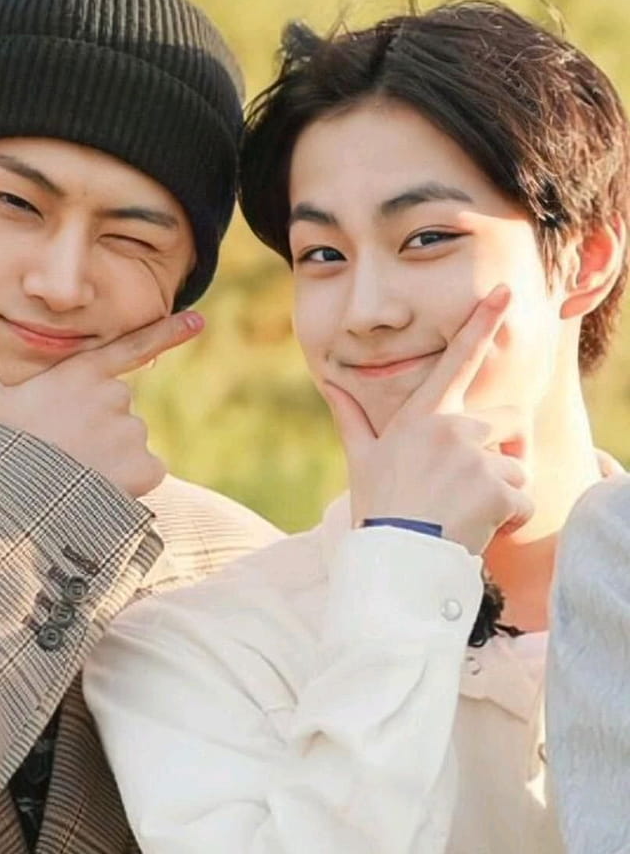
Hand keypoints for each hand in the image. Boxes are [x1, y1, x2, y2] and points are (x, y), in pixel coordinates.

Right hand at [0, 309, 204, 497]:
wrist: (13, 502)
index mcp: (81, 375)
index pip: (131, 347)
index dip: (166, 334)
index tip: (199, 321)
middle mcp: (114, 398)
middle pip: (119, 409)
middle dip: (98, 428)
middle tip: (60, 451)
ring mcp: (132, 432)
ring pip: (130, 442)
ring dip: (111, 458)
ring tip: (72, 474)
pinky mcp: (145, 467)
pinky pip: (146, 473)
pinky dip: (129, 484)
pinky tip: (97, 490)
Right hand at [324, 287, 533, 555]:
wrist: (394, 560)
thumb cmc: (378, 509)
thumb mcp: (362, 459)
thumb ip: (352, 416)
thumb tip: (328, 381)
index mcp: (423, 416)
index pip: (457, 361)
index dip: (482, 324)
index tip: (503, 293)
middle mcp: (452, 428)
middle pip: (508, 421)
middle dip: (503, 452)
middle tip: (475, 485)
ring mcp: (476, 457)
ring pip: (518, 465)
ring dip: (503, 492)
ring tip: (467, 513)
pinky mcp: (496, 488)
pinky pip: (524, 499)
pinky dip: (510, 520)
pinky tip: (479, 531)